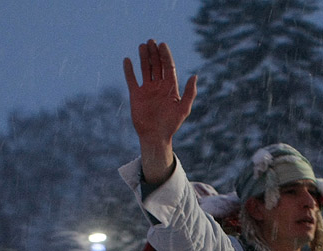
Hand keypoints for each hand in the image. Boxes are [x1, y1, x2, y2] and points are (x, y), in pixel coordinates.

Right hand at [123, 40, 197, 184]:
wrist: (155, 136)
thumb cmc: (171, 124)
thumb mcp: (184, 109)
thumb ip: (189, 93)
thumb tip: (195, 76)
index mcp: (171, 87)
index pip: (168, 67)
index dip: (166, 55)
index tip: (162, 45)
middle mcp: (159, 86)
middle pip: (157, 65)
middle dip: (154, 53)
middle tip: (151, 41)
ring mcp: (147, 89)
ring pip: (145, 69)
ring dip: (143, 57)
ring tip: (142, 46)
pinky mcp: (136, 94)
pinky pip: (131, 79)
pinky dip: (129, 70)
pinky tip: (128, 60)